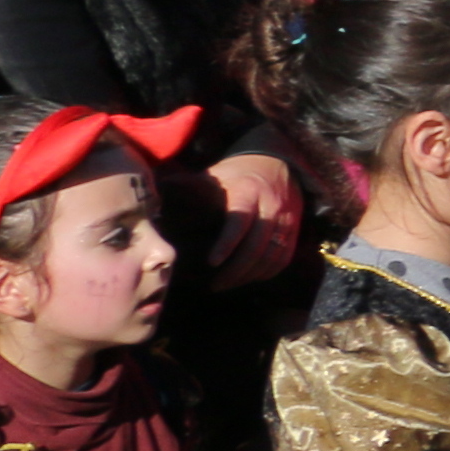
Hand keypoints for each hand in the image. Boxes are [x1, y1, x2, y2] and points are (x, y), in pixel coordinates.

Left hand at [199, 152, 305, 287]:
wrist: (277, 165)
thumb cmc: (236, 175)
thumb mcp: (214, 175)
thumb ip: (189, 188)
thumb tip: (155, 202)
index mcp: (247, 191)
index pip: (239, 221)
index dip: (227, 244)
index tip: (211, 263)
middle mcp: (271, 206)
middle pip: (258, 246)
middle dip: (236, 270)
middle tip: (214, 285)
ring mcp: (286, 220)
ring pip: (272, 256)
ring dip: (249, 276)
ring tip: (227, 285)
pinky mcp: (294, 230)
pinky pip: (284, 258)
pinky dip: (267, 273)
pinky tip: (249, 279)